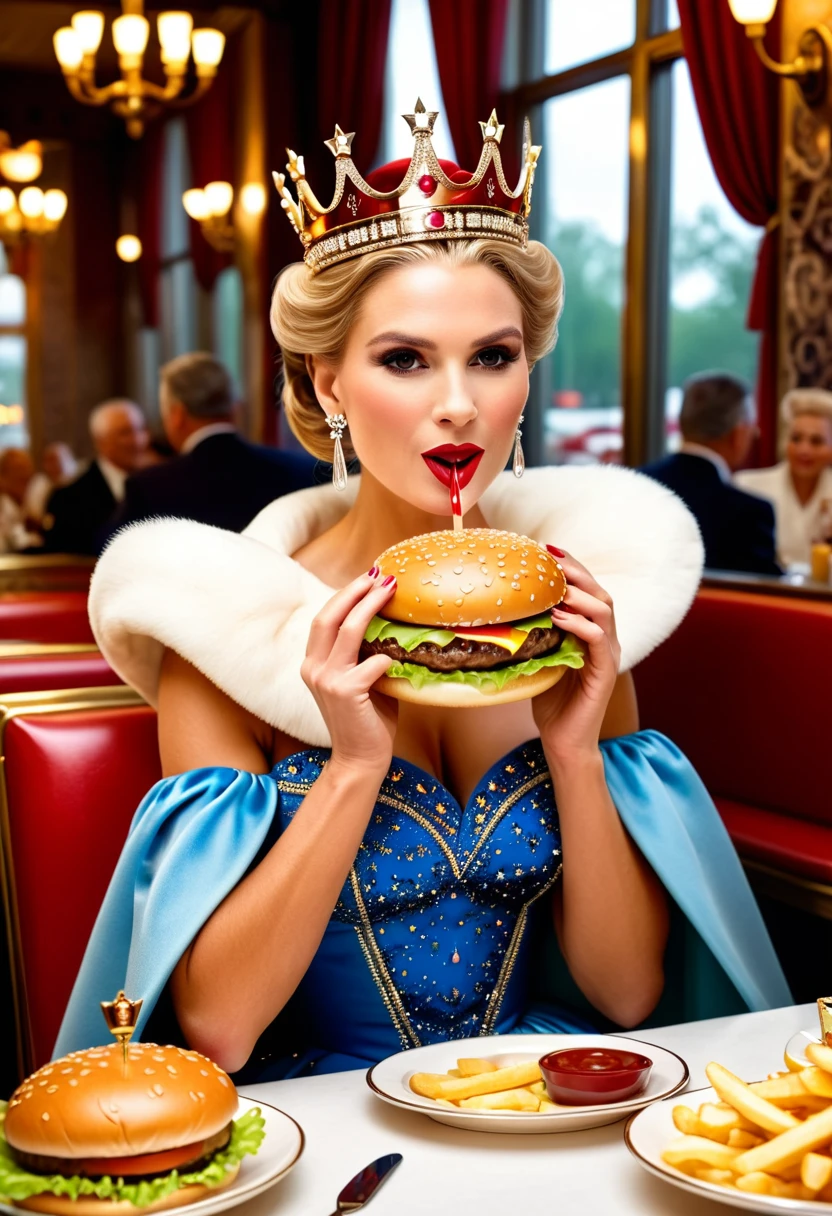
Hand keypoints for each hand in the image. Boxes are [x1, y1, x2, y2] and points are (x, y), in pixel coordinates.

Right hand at [301, 569, 398, 774]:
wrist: (360, 761)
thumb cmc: (367, 721)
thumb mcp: (361, 681)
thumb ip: (366, 656)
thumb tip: (391, 626)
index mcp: (313, 664)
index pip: (324, 619)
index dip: (344, 596)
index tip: (368, 579)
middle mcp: (313, 669)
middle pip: (329, 616)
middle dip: (354, 591)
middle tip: (378, 575)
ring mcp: (327, 680)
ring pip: (348, 630)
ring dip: (370, 605)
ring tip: (390, 589)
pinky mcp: (346, 693)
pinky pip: (373, 663)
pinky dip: (388, 657)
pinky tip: (399, 658)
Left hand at [532, 546, 619, 762]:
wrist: (563, 741)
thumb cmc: (549, 701)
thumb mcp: (538, 658)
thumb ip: (533, 633)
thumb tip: (501, 609)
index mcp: (590, 633)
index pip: (587, 590)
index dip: (571, 568)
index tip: (546, 550)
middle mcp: (605, 639)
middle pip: (599, 592)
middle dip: (576, 571)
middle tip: (550, 557)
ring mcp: (608, 655)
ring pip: (604, 609)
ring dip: (579, 593)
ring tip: (555, 585)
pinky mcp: (605, 672)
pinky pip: (598, 639)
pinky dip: (579, 623)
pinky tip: (558, 616)